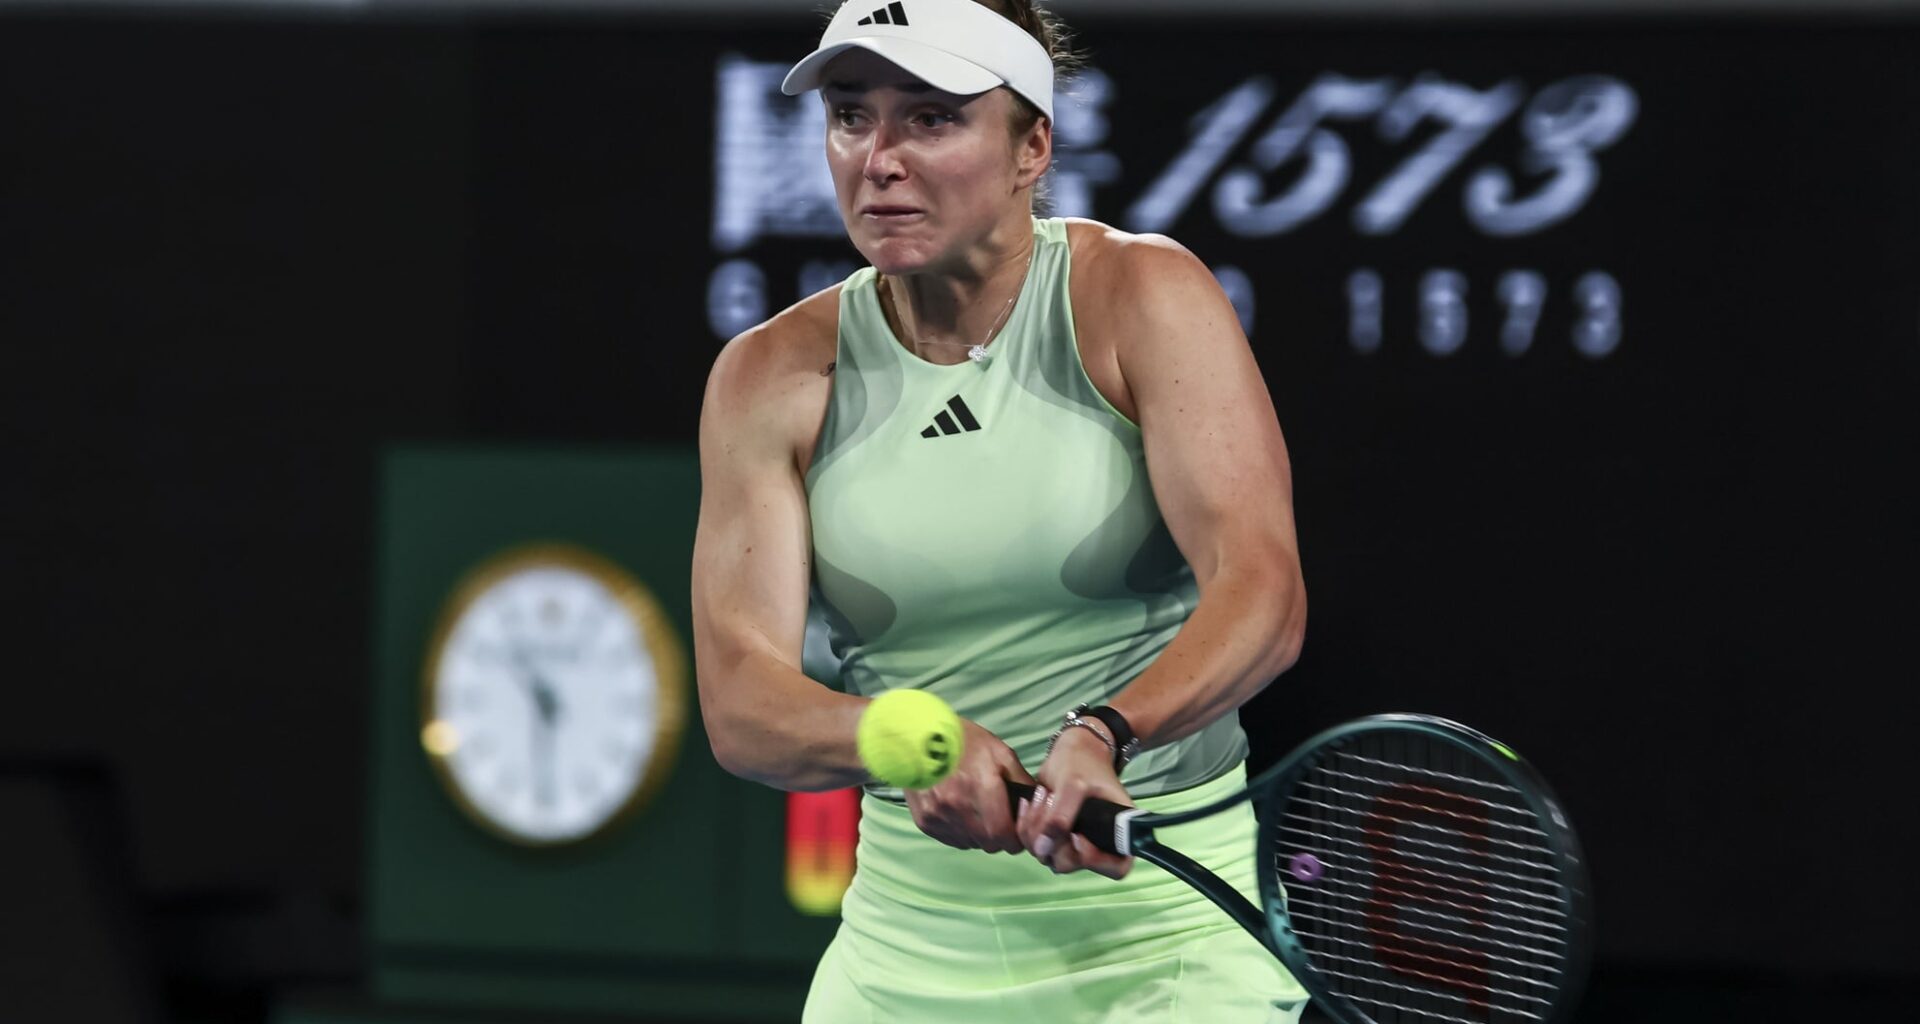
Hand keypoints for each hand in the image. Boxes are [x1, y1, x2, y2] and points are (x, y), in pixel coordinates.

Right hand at [905, 718, 1034, 853]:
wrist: (917, 735)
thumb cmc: (965, 741)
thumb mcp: (1001, 753)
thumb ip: (1022, 781)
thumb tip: (1038, 805)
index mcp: (981, 788)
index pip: (1003, 836)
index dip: (1015, 840)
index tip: (1017, 833)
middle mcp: (957, 807)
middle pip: (988, 844)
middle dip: (998, 838)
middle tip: (999, 821)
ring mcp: (938, 816)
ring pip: (970, 843)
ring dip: (979, 836)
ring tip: (978, 814)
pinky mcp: (924, 821)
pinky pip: (951, 840)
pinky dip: (960, 833)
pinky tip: (960, 814)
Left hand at [1015, 725, 1135, 879]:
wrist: (1072, 749)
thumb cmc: (1083, 763)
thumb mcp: (1073, 785)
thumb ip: (1060, 818)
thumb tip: (1044, 850)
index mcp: (1120, 833)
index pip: (1116, 867)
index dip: (1095, 860)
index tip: (1077, 836)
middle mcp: (1097, 844)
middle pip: (1073, 864)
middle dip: (1055, 839)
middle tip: (1051, 803)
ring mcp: (1073, 843)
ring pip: (1049, 856)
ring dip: (1036, 830)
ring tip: (1042, 796)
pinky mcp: (1054, 837)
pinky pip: (1035, 845)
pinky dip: (1027, 826)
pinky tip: (1028, 803)